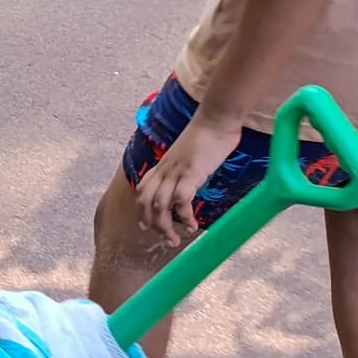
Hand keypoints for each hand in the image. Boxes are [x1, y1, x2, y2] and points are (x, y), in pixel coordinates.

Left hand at [136, 113, 241, 244]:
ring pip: (159, 205)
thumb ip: (184, 169)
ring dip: (165, 226)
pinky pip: (181, 199)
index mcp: (162, 166)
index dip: (141, 209)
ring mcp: (175, 172)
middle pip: (145, 201)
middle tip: (164, 238)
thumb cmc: (207, 135)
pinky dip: (184, 215)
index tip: (145, 226)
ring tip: (175, 238)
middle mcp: (164, 170)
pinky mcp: (190, 173)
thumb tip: (189, 182)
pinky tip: (192, 224)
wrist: (216, 119)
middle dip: (150, 223)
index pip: (142, 190)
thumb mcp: (188, 155)